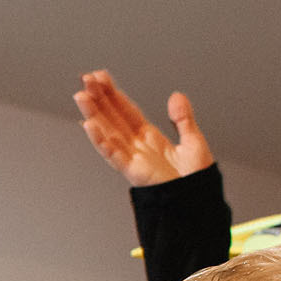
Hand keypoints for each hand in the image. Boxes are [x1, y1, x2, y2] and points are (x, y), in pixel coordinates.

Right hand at [75, 72, 213, 186]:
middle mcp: (137, 146)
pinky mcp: (133, 172)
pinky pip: (113, 154)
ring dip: (93, 114)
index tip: (100, 78)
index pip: (126, 111)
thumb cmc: (196, 179)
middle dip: (98, 99)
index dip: (113, 94)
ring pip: (107, 133)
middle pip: (112, 118)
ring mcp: (133, 159)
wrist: (198, 202)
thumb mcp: (193, 141)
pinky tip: (90, 126)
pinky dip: (101, 140)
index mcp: (150, 138)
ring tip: (81, 96)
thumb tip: (176, 96)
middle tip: (85, 80)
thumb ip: (183, 119)